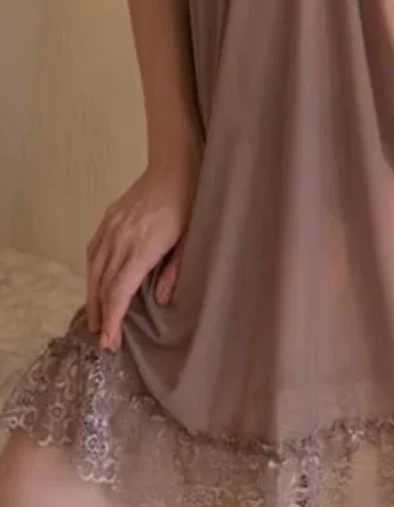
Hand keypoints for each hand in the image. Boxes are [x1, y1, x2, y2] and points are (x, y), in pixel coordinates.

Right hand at [86, 156, 198, 351]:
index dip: (112, 320)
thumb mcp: (189, 240)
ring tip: (96, 319)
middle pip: (102, 285)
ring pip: (93, 269)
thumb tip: (162, 301)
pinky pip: (92, 251)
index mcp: (142, 248)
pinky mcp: (108, 219)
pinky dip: (91, 273)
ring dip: (92, 297)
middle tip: (102, 339)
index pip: (119, 292)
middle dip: (100, 315)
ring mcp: (111, 228)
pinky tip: (95, 283)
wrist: (174, 165)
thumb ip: (174, 271)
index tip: (109, 341)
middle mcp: (120, 240)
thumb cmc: (189, 202)